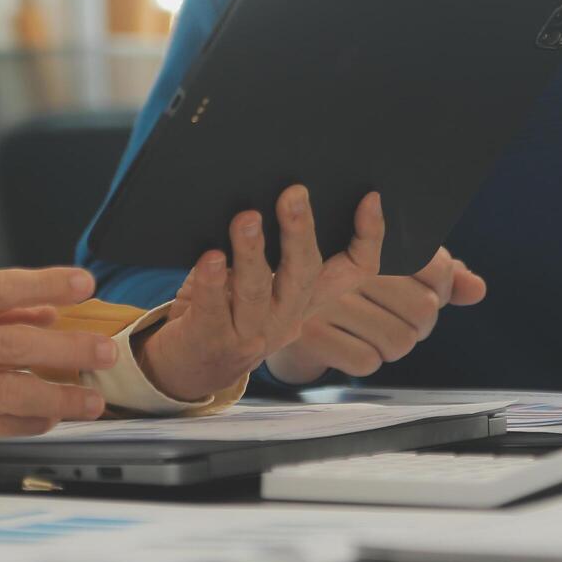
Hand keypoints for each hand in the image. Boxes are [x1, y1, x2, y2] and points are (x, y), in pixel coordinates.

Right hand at [0, 268, 116, 437]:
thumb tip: (47, 312)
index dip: (44, 284)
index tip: (85, 283)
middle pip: (12, 345)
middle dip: (66, 350)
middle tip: (105, 352)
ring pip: (7, 393)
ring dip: (58, 398)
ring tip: (92, 400)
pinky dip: (27, 423)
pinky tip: (52, 419)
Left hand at [138, 186, 385, 400]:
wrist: (191, 368)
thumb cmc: (227, 310)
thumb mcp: (262, 286)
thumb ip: (273, 252)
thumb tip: (282, 193)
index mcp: (307, 298)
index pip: (354, 272)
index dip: (368, 237)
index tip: (369, 198)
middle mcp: (287, 317)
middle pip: (304, 275)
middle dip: (300, 233)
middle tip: (294, 195)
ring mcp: (250, 333)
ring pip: (257, 291)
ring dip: (253, 252)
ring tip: (246, 219)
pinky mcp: (211, 340)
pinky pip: (213, 309)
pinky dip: (212, 282)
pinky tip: (210, 258)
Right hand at [266, 246, 487, 383]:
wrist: (269, 306)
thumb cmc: (339, 287)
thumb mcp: (387, 269)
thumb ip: (437, 275)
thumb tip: (477, 290)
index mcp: (368, 242)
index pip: (436, 269)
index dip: (443, 287)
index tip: (431, 291)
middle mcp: (346, 267)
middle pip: (423, 310)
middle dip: (421, 324)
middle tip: (403, 319)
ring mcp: (325, 302)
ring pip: (399, 341)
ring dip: (394, 344)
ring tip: (374, 331)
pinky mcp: (309, 334)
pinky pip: (366, 361)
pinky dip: (365, 359)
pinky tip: (351, 343)